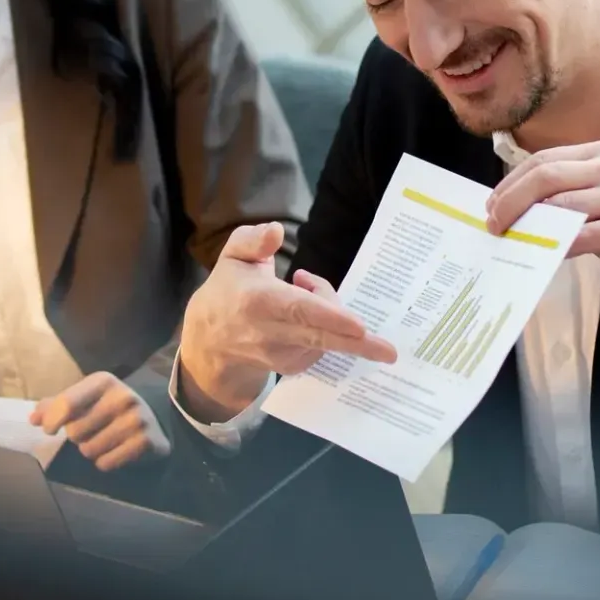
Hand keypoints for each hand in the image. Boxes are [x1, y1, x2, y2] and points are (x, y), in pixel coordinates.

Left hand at [31, 373, 170, 471]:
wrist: (154, 420)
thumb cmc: (108, 409)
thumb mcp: (85, 399)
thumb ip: (56, 406)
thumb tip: (33, 419)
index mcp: (103, 381)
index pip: (67, 404)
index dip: (53, 420)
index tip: (50, 429)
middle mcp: (122, 397)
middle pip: (76, 432)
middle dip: (77, 437)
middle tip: (90, 431)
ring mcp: (136, 420)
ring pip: (89, 450)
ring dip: (91, 451)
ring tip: (104, 440)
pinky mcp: (145, 442)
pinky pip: (105, 463)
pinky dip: (105, 462)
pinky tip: (115, 451)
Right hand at [176, 223, 397, 421]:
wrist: (210, 339)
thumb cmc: (228, 289)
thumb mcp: (232, 256)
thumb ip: (252, 240)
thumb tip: (277, 231)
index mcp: (257, 301)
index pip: (299, 311)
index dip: (331, 317)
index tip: (359, 326)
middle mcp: (270, 334)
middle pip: (320, 337)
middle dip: (358, 344)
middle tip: (389, 351)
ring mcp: (281, 356)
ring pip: (325, 336)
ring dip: (332, 313)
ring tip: (306, 288)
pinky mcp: (290, 368)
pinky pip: (322, 346)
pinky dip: (326, 329)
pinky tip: (308, 314)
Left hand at [485, 140, 599, 351]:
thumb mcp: (598, 199)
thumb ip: (564, 193)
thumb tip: (509, 204)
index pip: (544, 160)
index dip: (511, 183)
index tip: (491, 205)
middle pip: (546, 177)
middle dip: (510, 201)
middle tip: (493, 224)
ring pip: (560, 207)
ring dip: (529, 226)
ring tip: (513, 240)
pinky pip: (580, 237)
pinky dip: (556, 247)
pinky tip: (544, 256)